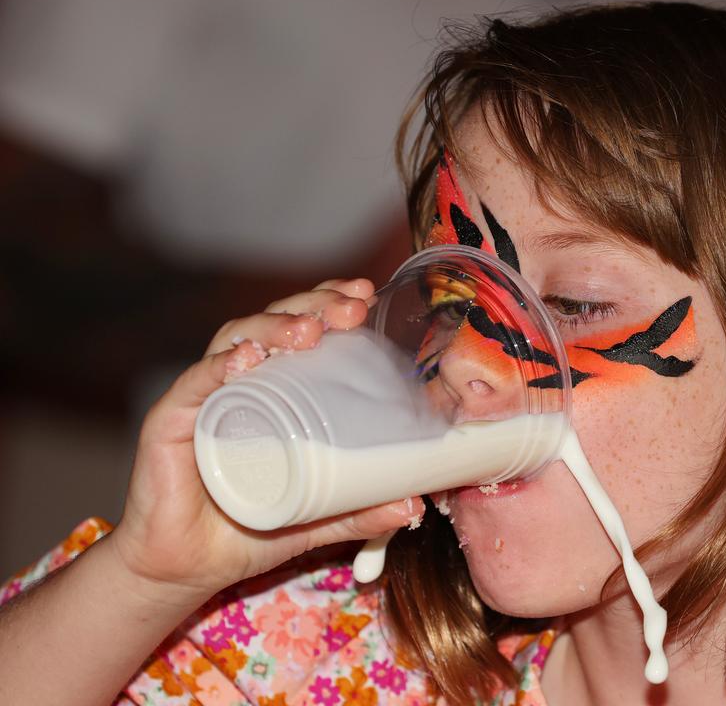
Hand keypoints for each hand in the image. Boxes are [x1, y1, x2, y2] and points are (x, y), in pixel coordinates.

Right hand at [109, 278, 425, 599]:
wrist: (186, 570)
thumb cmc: (248, 530)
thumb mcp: (317, 517)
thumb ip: (360, 510)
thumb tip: (411, 504)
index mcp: (273, 391)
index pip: (299, 331)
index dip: (328, 306)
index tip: (365, 298)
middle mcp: (236, 384)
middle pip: (271, 325)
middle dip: (312, 306)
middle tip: (349, 307)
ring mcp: (202, 400)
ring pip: (234, 343)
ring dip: (273, 328)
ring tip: (309, 330)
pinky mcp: (170, 425)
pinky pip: (193, 387)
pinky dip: (217, 367)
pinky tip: (246, 360)